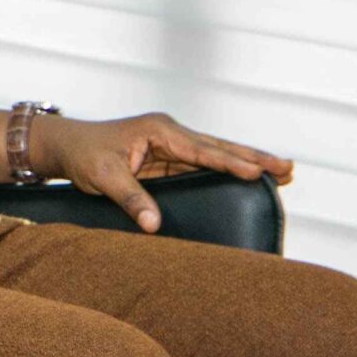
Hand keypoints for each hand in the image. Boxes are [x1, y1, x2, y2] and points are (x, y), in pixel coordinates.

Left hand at [35, 112, 293, 234]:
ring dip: (247, 161)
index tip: (258, 171)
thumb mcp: (103, 177)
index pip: (201, 150)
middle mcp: (170, 132)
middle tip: (289, 167)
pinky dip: (228, 169)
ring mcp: (172, 144)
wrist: (68, 145)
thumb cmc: (84, 154)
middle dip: (254, 157)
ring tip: (283, 171)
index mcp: (159, 130)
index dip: (230, 162)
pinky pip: (205, 163)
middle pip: (219, 146)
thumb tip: (154, 225)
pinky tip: (248, 176)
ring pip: (217, 153)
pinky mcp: (169, 156)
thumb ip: (130, 198)